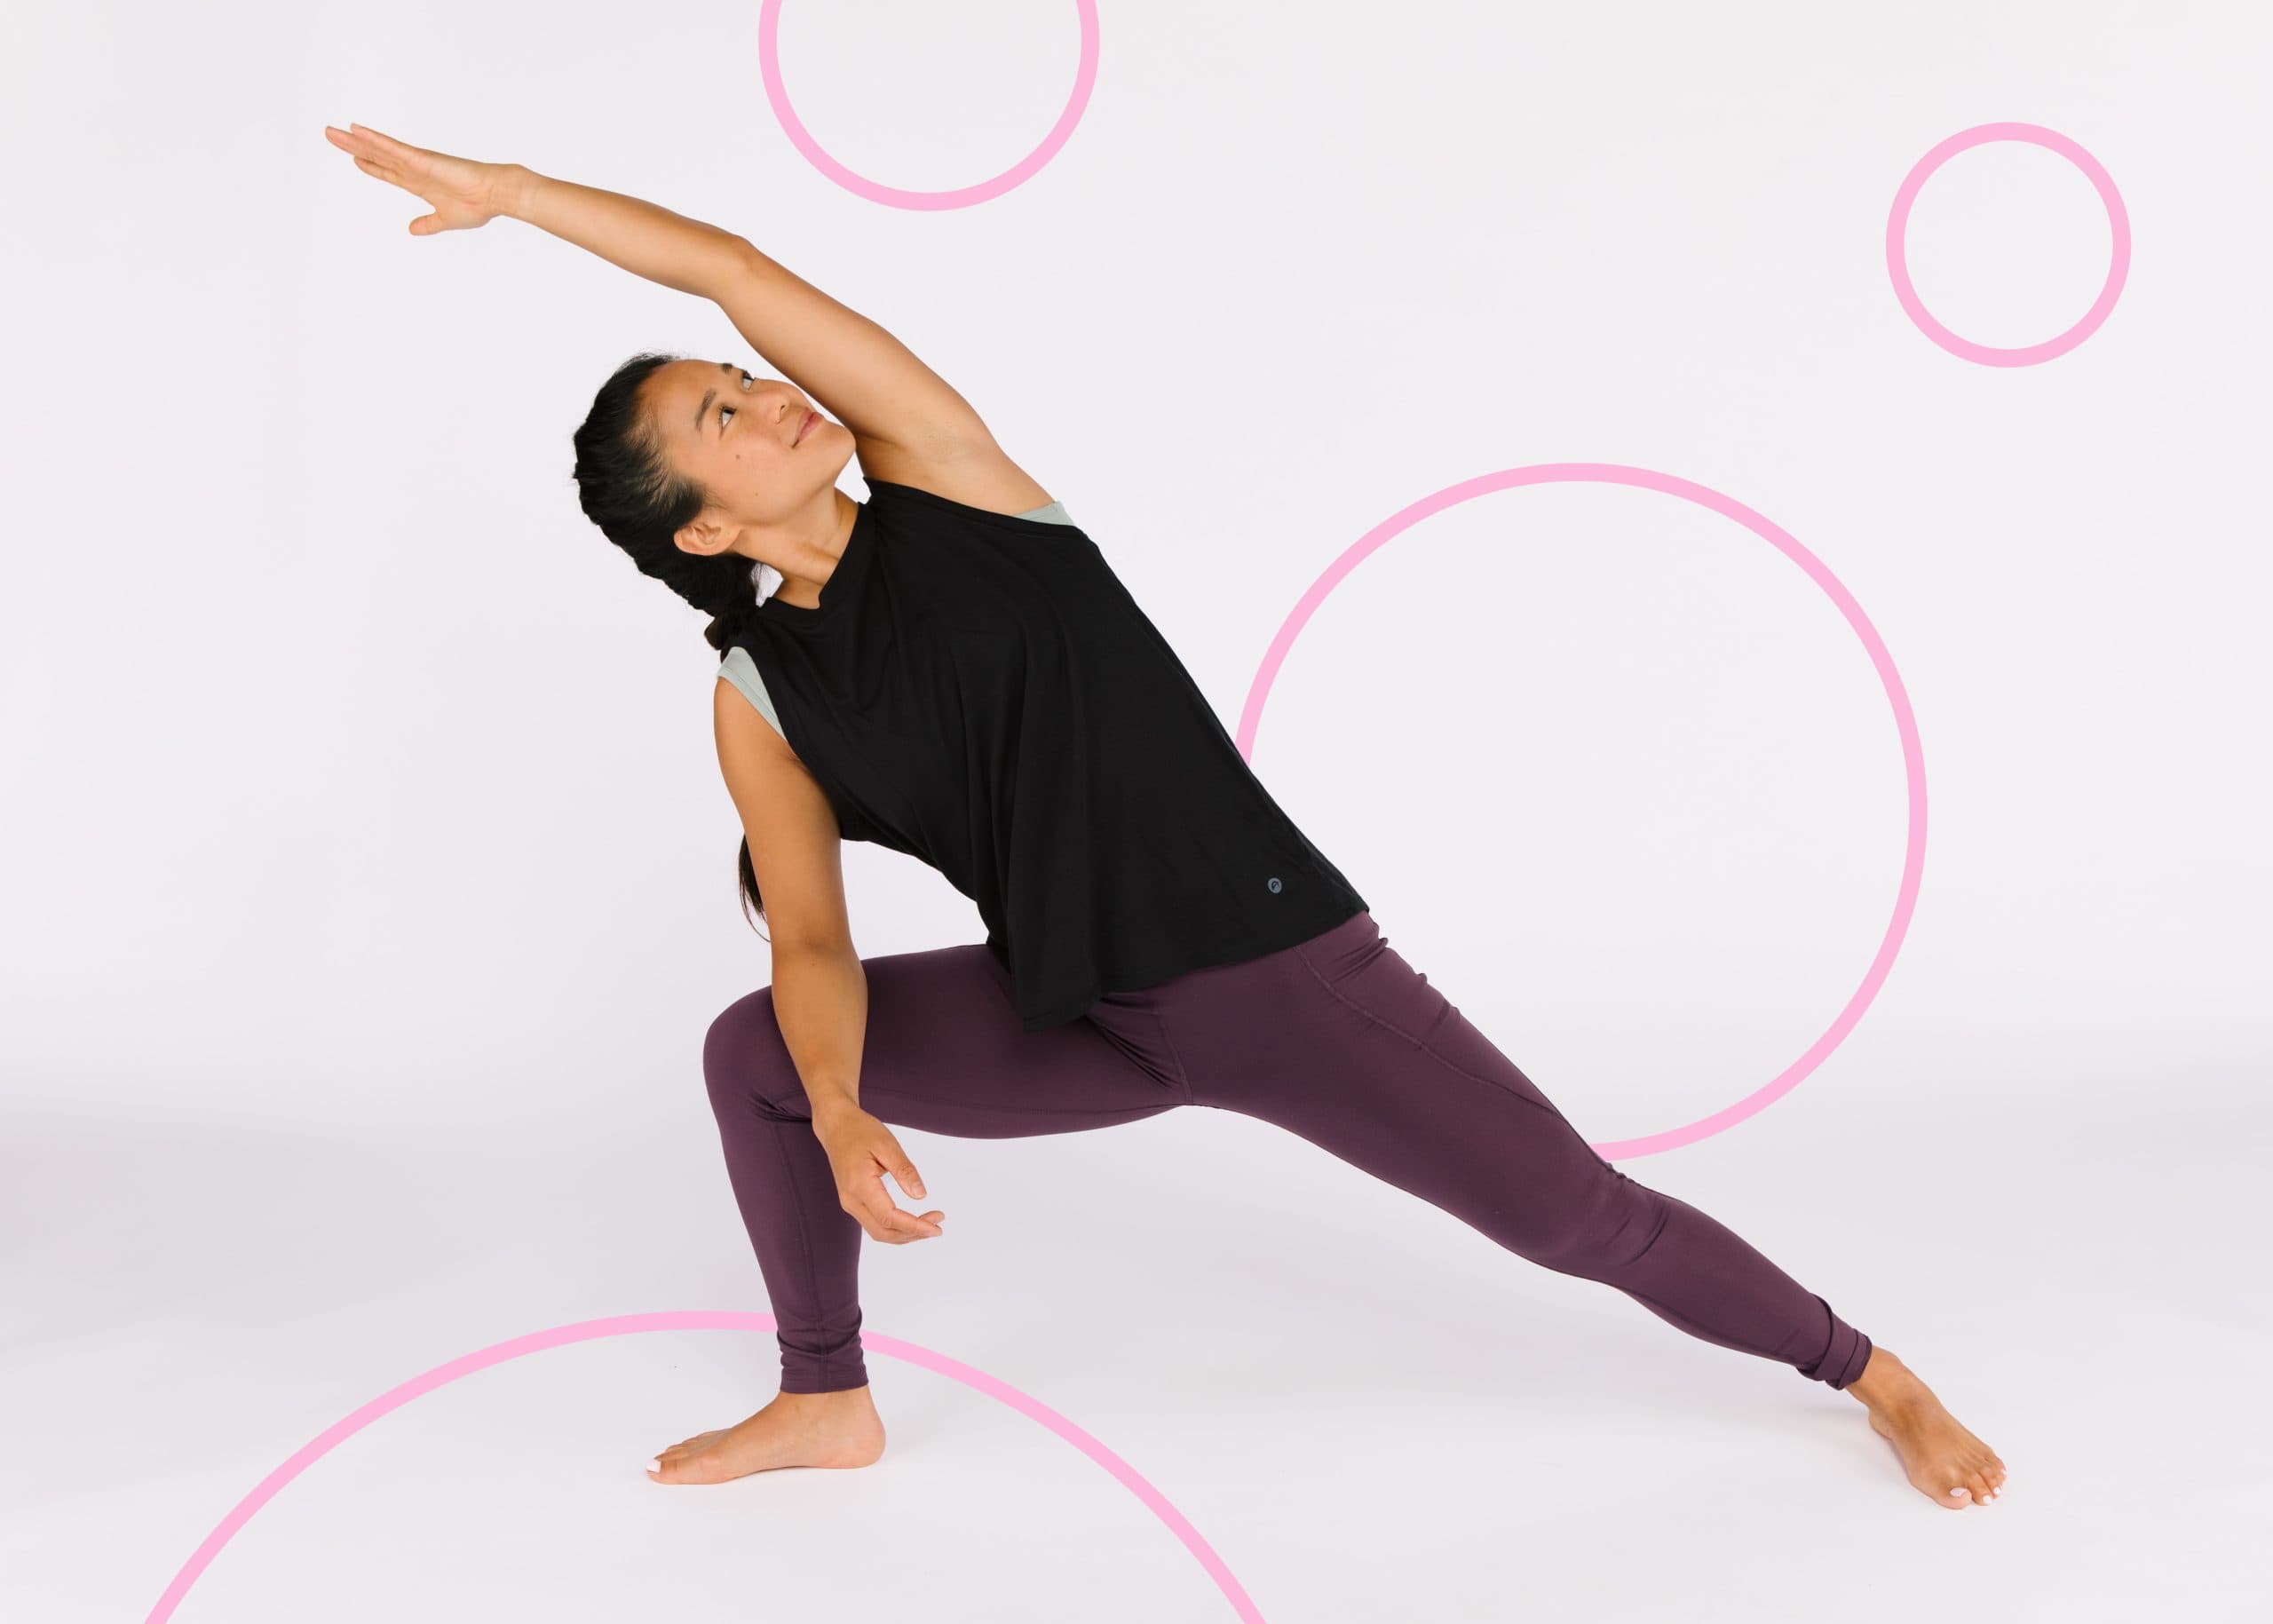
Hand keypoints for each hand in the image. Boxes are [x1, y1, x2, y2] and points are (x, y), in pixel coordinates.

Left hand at [323, 123, 515, 233]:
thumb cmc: (478, 206)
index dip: (371, 166)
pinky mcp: (421, 159)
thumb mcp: (445, 219)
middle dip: (353, 147)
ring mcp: (416, 162)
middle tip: (330, 135)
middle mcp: (414, 169)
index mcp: (420, 184)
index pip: (388, 172)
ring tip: (331, 131)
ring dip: (354, 140)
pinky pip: (392, 147)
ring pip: (378, 148)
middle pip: (377, 156)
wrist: (495, 195)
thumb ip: (428, 224)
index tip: (354, 158)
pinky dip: (373, 139)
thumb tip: (412, 230)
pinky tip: (356, 130)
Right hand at [813, 1107, 945, 1243]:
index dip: (914, 1226)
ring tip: (929, 1225)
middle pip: (884, 1232)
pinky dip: (895, 1228)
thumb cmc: (860, 1131)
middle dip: (913, 1234)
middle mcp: (851, 1201)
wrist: (836, 1127)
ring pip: (879, 1232)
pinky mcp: (853, 1202)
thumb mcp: (887, 1145)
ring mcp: (850, 1203)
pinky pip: (875, 1224)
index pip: (889, 1218)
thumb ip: (904, 1171)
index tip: (936, 1227)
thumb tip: (920, 1195)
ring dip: (904, 1234)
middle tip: (938, 1226)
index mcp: (859, 1186)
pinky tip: (911, 1222)